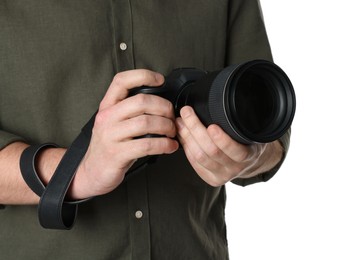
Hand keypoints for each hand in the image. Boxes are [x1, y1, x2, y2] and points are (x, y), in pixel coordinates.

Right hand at [71, 69, 178, 198]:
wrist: (92, 172)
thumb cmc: (109, 146)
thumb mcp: (113, 123)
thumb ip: (129, 110)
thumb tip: (159, 102)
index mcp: (107, 106)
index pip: (121, 81)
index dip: (143, 75)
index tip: (160, 80)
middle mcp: (107, 118)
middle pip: (141, 101)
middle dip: (164, 107)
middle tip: (172, 117)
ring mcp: (111, 136)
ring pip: (146, 122)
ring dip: (166, 127)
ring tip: (172, 132)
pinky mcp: (117, 153)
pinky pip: (147, 145)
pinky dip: (164, 144)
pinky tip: (170, 146)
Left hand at [176, 106, 281, 186]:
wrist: (252, 162)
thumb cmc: (249, 143)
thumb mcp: (251, 132)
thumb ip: (239, 124)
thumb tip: (221, 101)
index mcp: (249, 155)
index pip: (235, 150)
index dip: (222, 139)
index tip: (212, 126)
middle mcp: (235, 168)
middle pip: (210, 151)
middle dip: (195, 129)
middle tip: (187, 112)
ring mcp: (222, 175)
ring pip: (199, 156)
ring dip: (186, 137)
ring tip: (181, 122)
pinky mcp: (210, 178)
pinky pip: (194, 163)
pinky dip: (186, 147)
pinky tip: (183, 136)